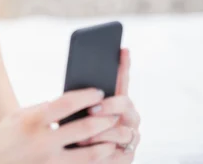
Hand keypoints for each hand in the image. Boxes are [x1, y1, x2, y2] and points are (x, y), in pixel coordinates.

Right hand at [0, 88, 119, 163]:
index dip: (86, 96)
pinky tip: (106, 155)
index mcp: (31, 121)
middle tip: (116, 112)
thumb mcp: (15, 117)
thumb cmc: (1, 140)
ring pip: (91, 154)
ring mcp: (50, 163)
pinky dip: (99, 161)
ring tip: (116, 136)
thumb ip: (40, 109)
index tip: (99, 91)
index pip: (67, 104)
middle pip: (85, 128)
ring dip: (108, 143)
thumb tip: (65, 103)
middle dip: (105, 119)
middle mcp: (42, 142)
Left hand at [80, 48, 140, 162]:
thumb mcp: (73, 114)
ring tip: (82, 136)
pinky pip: (121, 152)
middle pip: (126, 104)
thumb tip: (72, 83)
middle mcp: (128, 116)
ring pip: (123, 131)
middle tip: (92, 109)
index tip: (122, 49)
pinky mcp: (127, 155)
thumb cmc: (73, 132)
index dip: (124, 65)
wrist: (74, 157)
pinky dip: (104, 150)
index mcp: (116, 101)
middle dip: (109, 106)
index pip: (122, 80)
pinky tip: (89, 149)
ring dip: (102, 133)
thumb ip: (79, 100)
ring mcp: (130, 135)